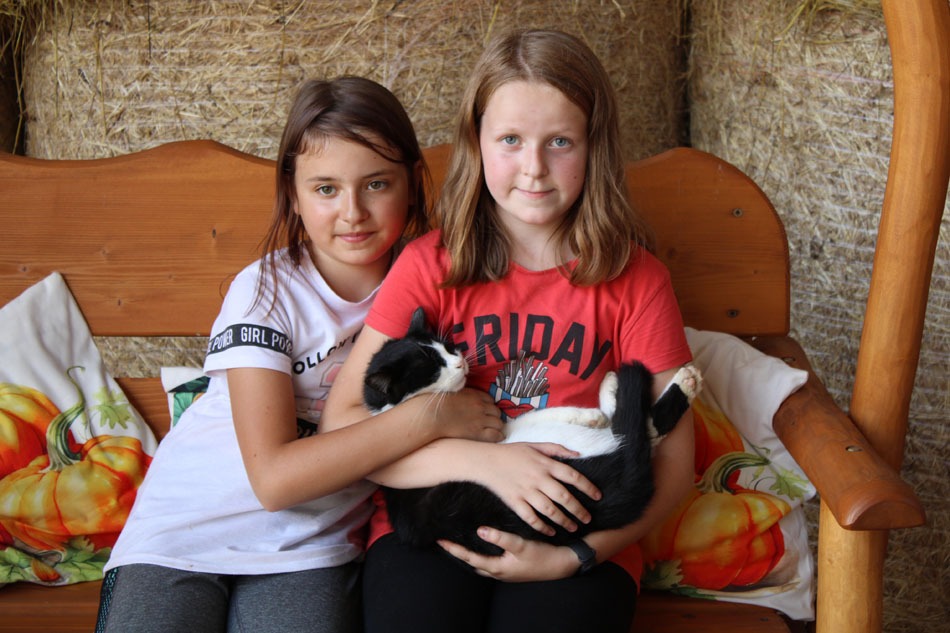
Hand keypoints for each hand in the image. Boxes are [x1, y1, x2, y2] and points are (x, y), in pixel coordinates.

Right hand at [413, 388, 503, 442]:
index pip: (490, 400)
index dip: (489, 406)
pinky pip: (495, 434)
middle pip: (496, 411)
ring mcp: (480, 420)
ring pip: (498, 423)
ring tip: (494, 429)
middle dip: (494, 416)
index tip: (486, 410)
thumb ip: (466, 395)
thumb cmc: (439, 404)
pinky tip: (498, 437)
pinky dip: (498, 436)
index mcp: (475, 396)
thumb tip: (468, 397)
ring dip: (497, 425)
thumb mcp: (455, 392)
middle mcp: (481, 407)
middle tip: (490, 421)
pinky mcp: (477, 433)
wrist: (434, 416)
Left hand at [439, 527, 578, 581]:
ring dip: (471, 555)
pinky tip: (486, 544)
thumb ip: (500, 537)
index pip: (469, 558)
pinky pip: (492, 562)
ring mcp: (506, 571)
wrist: (563, 565)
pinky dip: (484, 554)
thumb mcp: (521, 545)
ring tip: (462, 541)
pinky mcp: (514, 567)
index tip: (440, 540)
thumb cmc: (543, 556)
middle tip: (447, 541)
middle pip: (472, 563)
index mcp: (497, 568)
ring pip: (482, 564)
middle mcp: (499, 572)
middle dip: (459, 554)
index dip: (453, 549)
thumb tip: (479, 530)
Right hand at [476, 442, 600, 534]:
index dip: (587, 487)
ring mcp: (526, 491)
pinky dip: (542, 526)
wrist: (485, 461)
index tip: (597, 496)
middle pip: (564, 497)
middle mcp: (538, 478)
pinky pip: (531, 518)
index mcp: (545, 463)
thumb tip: (577, 454)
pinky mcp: (515, 502)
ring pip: (549, 510)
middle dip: (578, 509)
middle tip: (588, 518)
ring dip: (564, 520)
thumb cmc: (511, 452)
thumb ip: (556, 449)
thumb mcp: (534, 445)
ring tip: (574, 527)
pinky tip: (550, 531)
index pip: (572, 476)